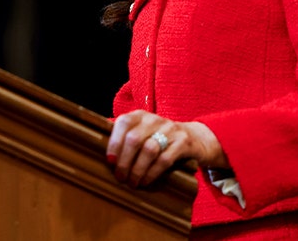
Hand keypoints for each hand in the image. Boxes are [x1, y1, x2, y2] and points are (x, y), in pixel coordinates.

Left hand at [105, 110, 228, 186]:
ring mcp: (170, 129)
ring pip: (149, 150)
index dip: (114, 142)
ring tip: (132, 182)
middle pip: (134, 139)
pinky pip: (164, 159)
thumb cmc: (160, 138)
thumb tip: (102, 151)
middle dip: (124, 161)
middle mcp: (154, 119)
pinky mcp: (183, 143)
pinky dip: (152, 173)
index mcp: (140, 115)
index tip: (109, 161)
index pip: (123, 123)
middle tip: (120, 177)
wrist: (195, 138)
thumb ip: (125, 137)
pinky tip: (145, 181)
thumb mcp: (143, 132)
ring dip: (137, 169)